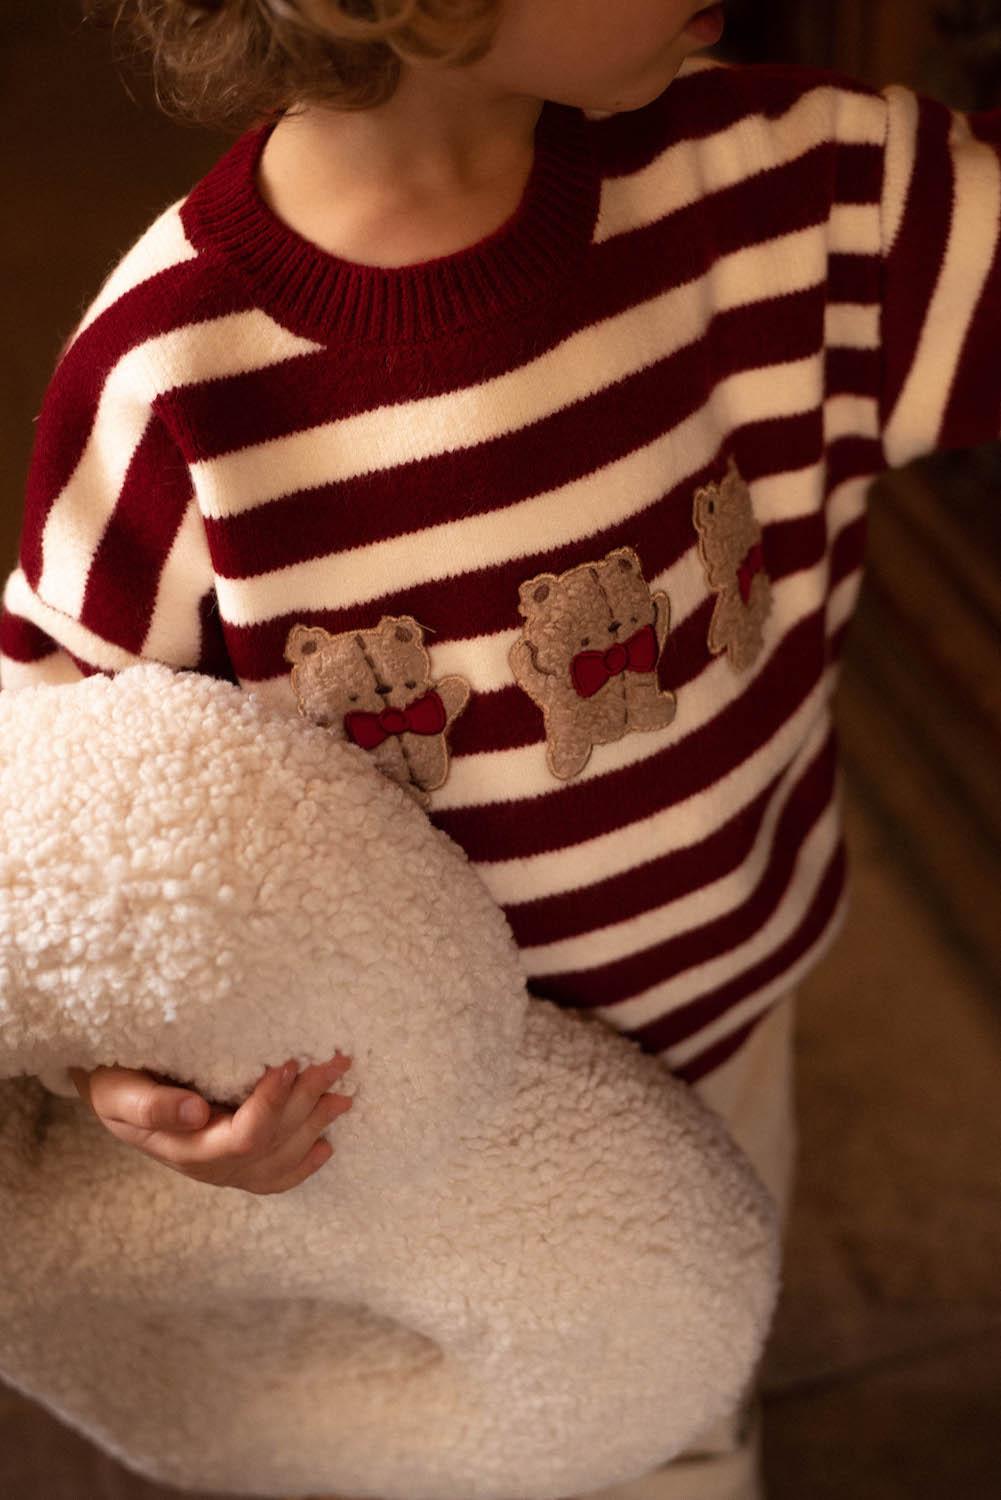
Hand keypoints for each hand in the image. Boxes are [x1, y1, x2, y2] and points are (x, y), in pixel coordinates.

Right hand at [67, 1055, 353, 1194]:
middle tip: (335, 1061)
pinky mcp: (237, 1162)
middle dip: (307, 1102)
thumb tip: (196, 1112)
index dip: (271, 1104)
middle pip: (273, 1143)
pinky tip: (326, 1146)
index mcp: (186, 1148)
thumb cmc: (115, 1083)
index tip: (289, 1063)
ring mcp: (226, 1169)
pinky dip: (305, 1162)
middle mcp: (212, 1166)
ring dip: (316, 1125)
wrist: (111, 1093)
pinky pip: (276, 1175)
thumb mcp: (117, 1092)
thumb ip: (151, 1106)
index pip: (244, 1137)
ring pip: (283, 1158)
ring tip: (343, 1094)